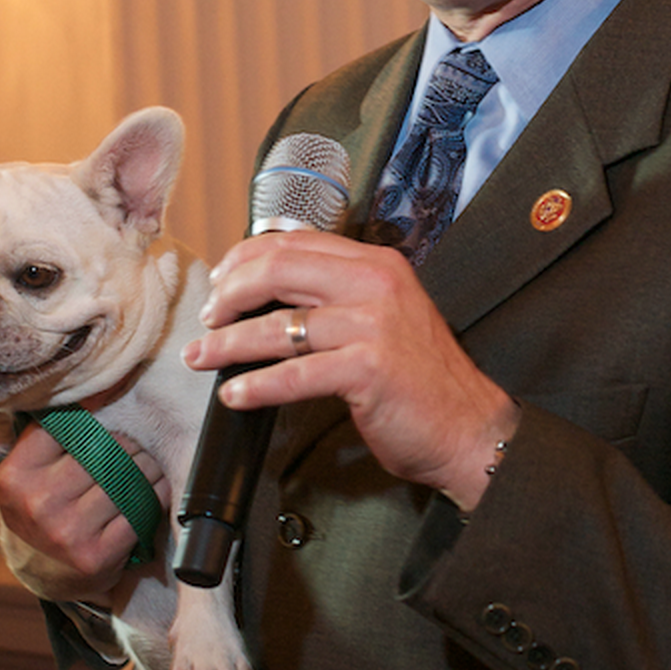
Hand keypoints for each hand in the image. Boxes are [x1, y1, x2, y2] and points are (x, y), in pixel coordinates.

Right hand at [0, 398, 169, 596]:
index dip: (95, 413)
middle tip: (135, 445)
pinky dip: (154, 494)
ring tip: (147, 465)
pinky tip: (152, 489)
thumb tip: (95, 390)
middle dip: (128, 445)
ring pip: (127, 478)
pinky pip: (139, 509)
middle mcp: (39, 502)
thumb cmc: (39, 510)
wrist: (40, 572)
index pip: (67, 426)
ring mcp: (68, 531)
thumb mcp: (27, 472)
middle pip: (104, 451)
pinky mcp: (97, 554)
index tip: (111, 405)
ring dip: (147, 467)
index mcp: (17, 474)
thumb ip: (50, 435)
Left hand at [182, 232, 519, 509]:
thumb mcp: (383, 317)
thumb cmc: (421, 380)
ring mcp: (372, 326)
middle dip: (229, 295)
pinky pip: (294, 374)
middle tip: (208, 320)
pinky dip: (256, 386)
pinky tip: (235, 395)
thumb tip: (267, 295)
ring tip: (201, 357)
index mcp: (376, 265)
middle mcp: (375, 285)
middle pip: (278, 271)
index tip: (220, 283)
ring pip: (278, 325)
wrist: (469, 426)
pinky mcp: (368, 369)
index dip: (244, 260)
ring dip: (228, 344)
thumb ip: (337, 297)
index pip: (294, 243)